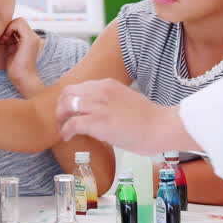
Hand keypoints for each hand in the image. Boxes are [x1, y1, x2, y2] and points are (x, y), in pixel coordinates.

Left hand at [0, 17, 43, 96]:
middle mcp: (33, 37)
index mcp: (29, 40)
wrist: (22, 79)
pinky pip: (19, 23)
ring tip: (4, 40)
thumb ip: (10, 41)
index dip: (9, 30)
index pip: (19, 26)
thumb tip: (2, 33)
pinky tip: (5, 40)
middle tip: (2, 40)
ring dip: (8, 28)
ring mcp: (33, 37)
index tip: (2, 41)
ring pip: (19, 20)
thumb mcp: (11, 51)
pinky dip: (10, 28)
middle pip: (19, 21)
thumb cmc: (15, 69)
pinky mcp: (29, 39)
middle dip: (8, 28)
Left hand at [55, 79, 171, 152]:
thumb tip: (100, 113)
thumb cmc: (150, 119)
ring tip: (63, 130)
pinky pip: (72, 124)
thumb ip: (111, 102)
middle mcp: (100, 91)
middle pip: (67, 93)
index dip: (69, 100)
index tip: (69, 112)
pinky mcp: (98, 122)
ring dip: (60, 119)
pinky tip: (68, 138)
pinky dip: (65, 131)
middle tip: (61, 122)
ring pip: (66, 106)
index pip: (78, 87)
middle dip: (60, 108)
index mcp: (108, 84)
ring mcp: (99, 105)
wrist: (162, 127)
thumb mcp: (126, 100)